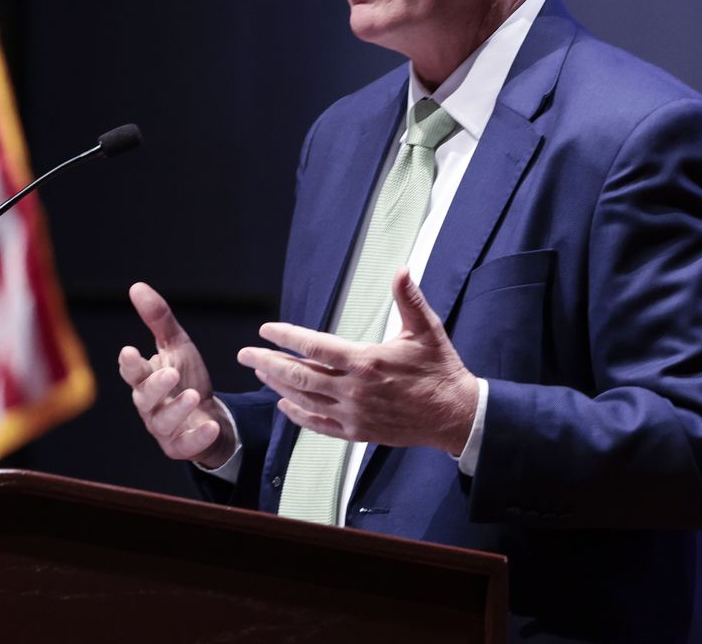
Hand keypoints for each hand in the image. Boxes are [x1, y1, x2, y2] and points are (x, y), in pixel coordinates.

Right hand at [118, 282, 235, 467]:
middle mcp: (149, 405)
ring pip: (162, 422)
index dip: (130, 363)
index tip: (130, 351)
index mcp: (145, 379)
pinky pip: (184, 445)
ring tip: (193, 394)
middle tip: (170, 373)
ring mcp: (163, 428)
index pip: (132, 371)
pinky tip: (210, 425)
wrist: (209, 414)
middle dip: (155, 386)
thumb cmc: (187, 377)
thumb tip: (136, 286)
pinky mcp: (179, 447)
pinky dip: (196, 437)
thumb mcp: (177, 345)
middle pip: (144, 397)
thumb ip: (158, 319)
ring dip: (177, 409)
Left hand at [237, 270, 479, 454]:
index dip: (287, 337)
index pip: (315, 347)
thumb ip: (409, 300)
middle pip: (300, 375)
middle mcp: (355, 390)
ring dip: (279, 384)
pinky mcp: (358, 432)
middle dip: (268, 362)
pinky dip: (298, 414)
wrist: (455, 415)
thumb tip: (401, 270)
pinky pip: (319, 424)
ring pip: (305, 399)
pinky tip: (284, 404)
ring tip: (260, 371)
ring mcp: (354, 414)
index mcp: (367, 362)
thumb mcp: (426, 331)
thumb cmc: (440, 370)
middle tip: (246, 354)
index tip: (266, 330)